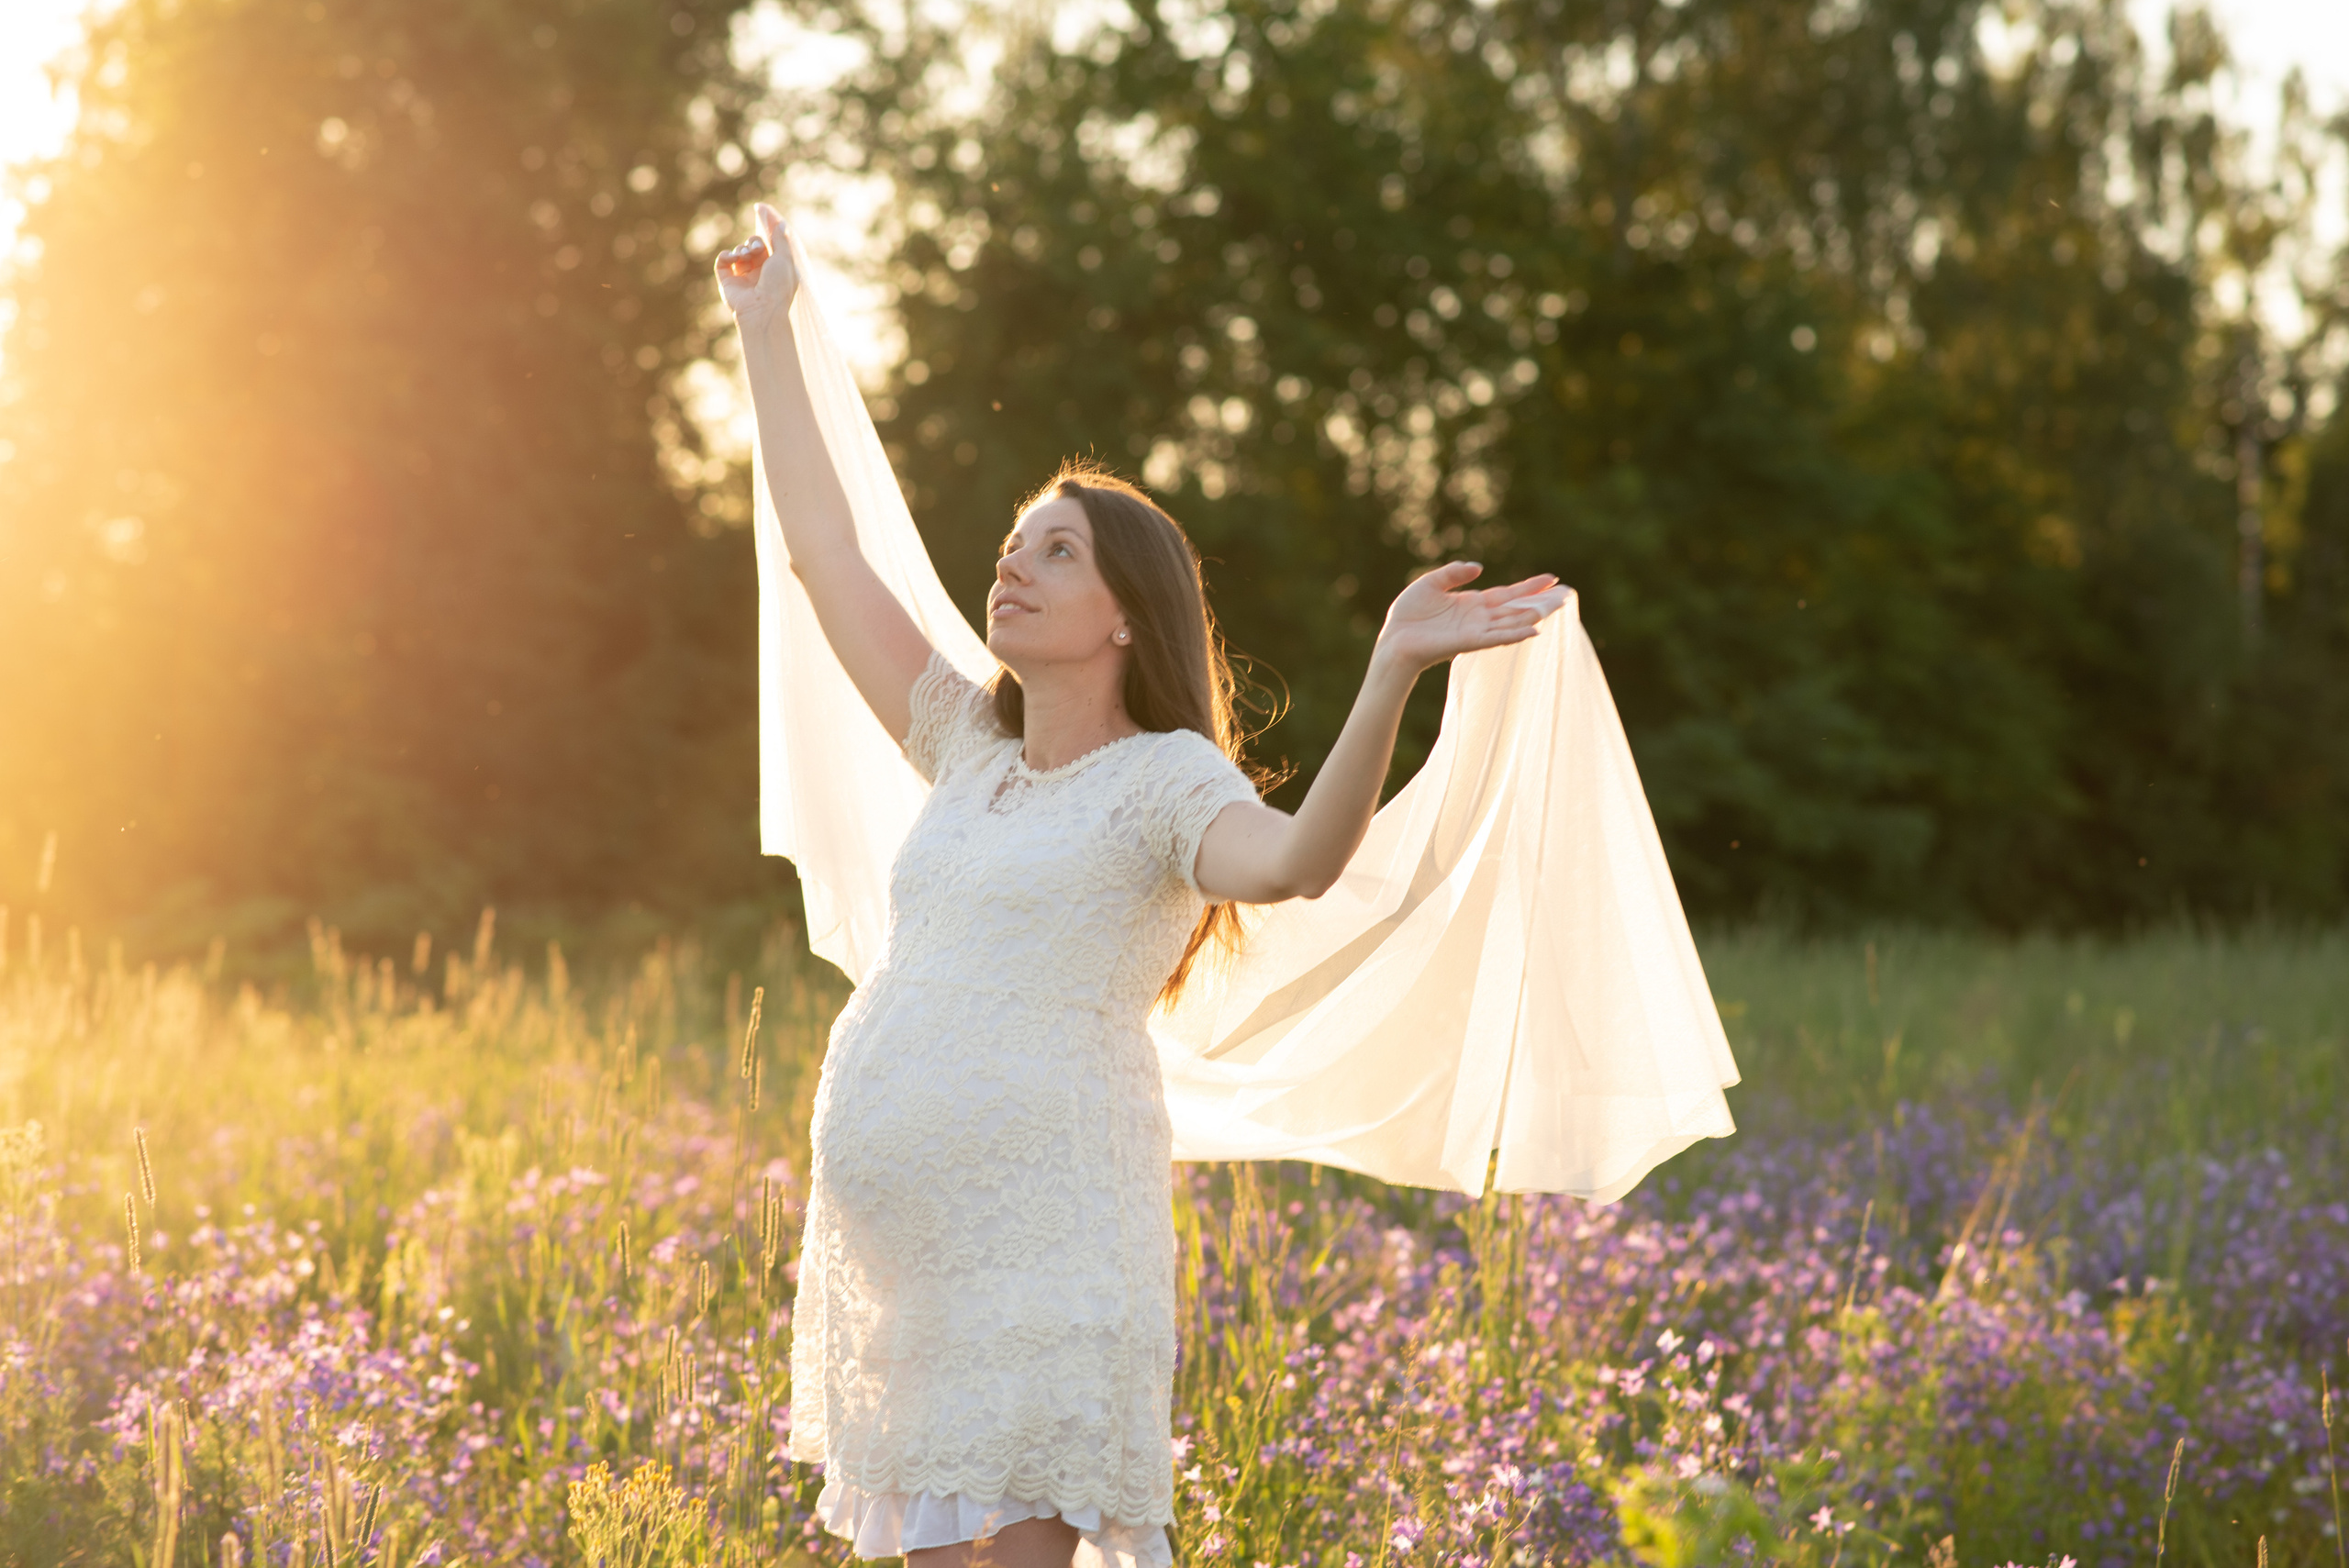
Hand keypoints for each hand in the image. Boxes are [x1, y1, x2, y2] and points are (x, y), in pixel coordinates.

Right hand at [716, 202, 799, 324]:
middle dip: (755, 242)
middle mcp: (759, 271)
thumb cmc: (778, 286)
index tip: (761, 207)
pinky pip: (723, 261)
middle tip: (757, 250)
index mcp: (776, 267)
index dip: (766, 225)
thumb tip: (780, 222)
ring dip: (742, 249)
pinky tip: (733, 259)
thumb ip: (780, 239)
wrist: (762, 310)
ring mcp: (743, 276)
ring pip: (738, 251)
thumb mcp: (784, 259)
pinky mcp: (727, 281)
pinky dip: (727, 256)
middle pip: (753, 244)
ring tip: (745, 257)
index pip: (769, 241)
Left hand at [1372, 562, 1567, 674]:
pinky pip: (1495, 638)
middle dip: (1540, 601)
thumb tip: (1479, 567)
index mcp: (1473, 603)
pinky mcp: (1467, 642)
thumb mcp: (1431, 583)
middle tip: (1566, 595)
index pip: (1507, 593)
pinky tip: (1532, 631)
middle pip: (1516, 608)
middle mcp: (1479, 618)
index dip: (1529, 586)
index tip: (1552, 579)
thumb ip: (1454, 573)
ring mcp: (1476, 631)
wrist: (1393, 641)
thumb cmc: (1408, 615)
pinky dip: (1514, 634)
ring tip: (1556, 608)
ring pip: (1511, 622)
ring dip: (1533, 616)